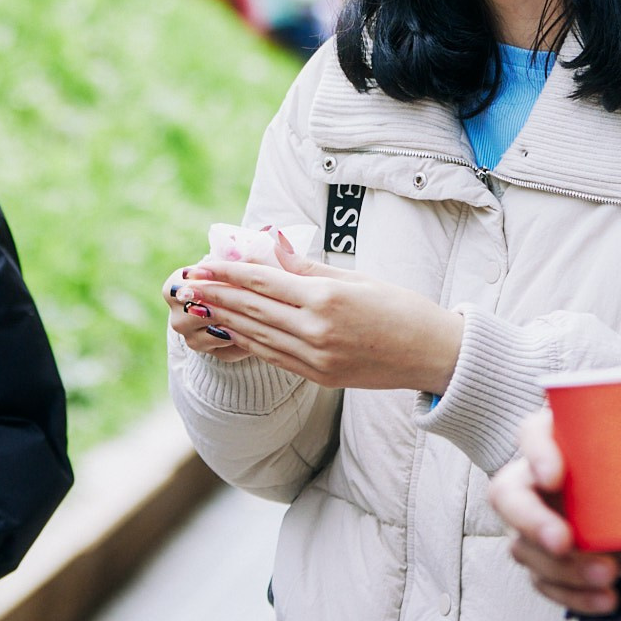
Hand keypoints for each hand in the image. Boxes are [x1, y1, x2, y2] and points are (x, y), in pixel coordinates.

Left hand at [179, 242, 464, 393]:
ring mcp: (315, 357)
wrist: (432, 355)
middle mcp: (316, 329)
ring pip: (257, 334)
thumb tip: (269, 244)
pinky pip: (273, 355)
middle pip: (253, 308)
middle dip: (217, 295)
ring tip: (201, 306)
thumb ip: (306, 266)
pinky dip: (248, 341)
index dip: (228, 272)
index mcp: (326, 298)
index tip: (203, 265)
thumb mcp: (355, 278)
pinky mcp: (318, 376)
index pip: (263, 281)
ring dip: (225, 319)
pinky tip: (232, 330)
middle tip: (188, 284)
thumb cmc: (400, 308)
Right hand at [492, 407, 620, 616]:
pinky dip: (575, 596)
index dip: (536, 454)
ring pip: (524, 548)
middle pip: (508, 497)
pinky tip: (606, 600)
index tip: (556, 476)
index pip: (530, 434)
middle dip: (532, 522)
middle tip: (564, 541)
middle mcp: (531, 479)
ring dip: (563, 569)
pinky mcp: (542, 560)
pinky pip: (545, 582)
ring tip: (608, 575)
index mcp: (554, 439)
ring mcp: (530, 524)